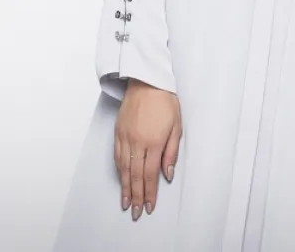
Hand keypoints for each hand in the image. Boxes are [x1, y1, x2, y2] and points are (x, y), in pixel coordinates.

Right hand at [114, 79, 181, 220]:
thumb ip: (171, 152)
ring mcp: (125, 137)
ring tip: (126, 203)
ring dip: (125, 188)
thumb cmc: (166, 102)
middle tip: (136, 213)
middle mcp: (137, 142)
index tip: (149, 206)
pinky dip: (119, 171)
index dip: (150, 193)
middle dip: (136, 196)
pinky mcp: (118, 132)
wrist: (147, 82)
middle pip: (136, 175)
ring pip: (124, 168)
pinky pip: (117, 156)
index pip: (150, 174)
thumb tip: (167, 174)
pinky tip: (121, 180)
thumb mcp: (177, 126)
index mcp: (153, 142)